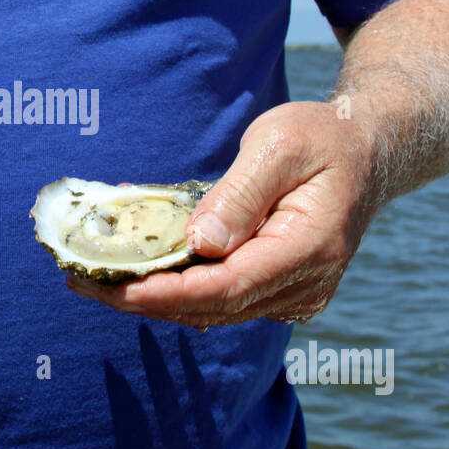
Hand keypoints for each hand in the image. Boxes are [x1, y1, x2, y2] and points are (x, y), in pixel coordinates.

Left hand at [66, 101, 376, 328]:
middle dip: (144, 299)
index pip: (226, 287)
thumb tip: (201, 244)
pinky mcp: (282, 292)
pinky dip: (179, 290)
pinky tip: (139, 273)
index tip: (114, 288)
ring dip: (155, 299)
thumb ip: (240, 194)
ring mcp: (296, 295)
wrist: (367, 151)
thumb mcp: (280, 144)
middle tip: (81, 281)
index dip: (167, 293)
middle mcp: (305, 285)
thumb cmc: (322, 137)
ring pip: (214, 311)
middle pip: (213, 308)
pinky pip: (223, 301)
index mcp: (309, 248)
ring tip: (96, 279)